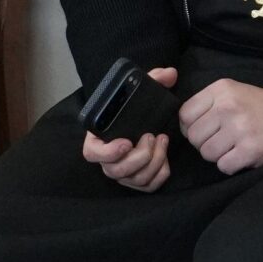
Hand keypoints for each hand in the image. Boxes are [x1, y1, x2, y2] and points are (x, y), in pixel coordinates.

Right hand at [83, 68, 178, 190]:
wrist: (142, 120)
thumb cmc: (133, 108)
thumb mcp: (139, 90)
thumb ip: (153, 78)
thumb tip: (170, 74)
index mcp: (98, 138)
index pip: (92, 153)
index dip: (107, 153)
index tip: (126, 142)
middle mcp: (107, 160)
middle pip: (116, 171)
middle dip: (139, 156)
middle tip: (152, 137)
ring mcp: (122, 172)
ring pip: (134, 180)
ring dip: (153, 162)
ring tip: (162, 141)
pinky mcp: (137, 180)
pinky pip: (147, 187)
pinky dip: (159, 174)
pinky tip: (166, 158)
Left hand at [180, 79, 262, 174]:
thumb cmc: (260, 106)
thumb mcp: (233, 91)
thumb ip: (207, 103)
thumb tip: (182, 126)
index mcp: (221, 90)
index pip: (185, 114)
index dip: (190, 126)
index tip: (205, 129)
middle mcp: (228, 107)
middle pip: (194, 136)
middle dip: (204, 142)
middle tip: (222, 140)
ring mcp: (239, 129)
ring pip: (207, 153)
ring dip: (217, 155)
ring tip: (233, 147)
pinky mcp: (250, 150)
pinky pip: (223, 166)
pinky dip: (231, 165)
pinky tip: (242, 155)